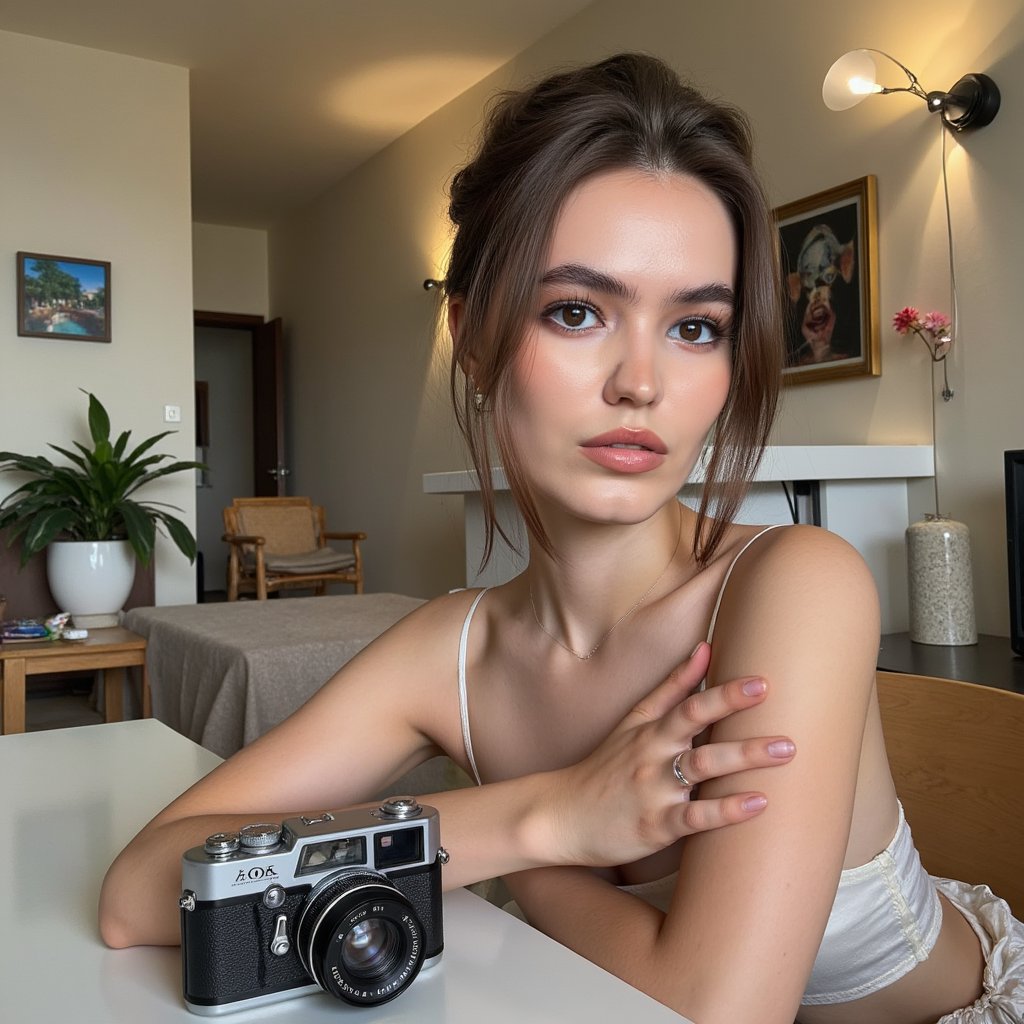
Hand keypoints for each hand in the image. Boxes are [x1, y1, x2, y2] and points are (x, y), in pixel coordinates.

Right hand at [550, 642, 794, 866]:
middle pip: (696, 726)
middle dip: (738, 717)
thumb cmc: (605, 767)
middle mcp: (652, 754)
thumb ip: (672, 688)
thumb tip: (705, 648)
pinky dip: (725, 810)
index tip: (762, 682)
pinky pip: (693, 816)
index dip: (724, 691)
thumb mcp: (633, 722)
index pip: (689, 703)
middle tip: (779, 708)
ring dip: (743, 758)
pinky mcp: (653, 826)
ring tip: (785, 752)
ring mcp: (653, 790)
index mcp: (650, 730)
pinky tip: (757, 803)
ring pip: (700, 767)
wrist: (562, 815)